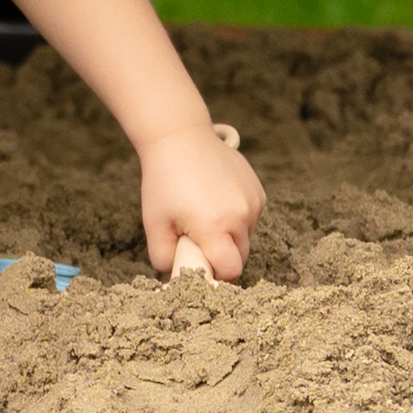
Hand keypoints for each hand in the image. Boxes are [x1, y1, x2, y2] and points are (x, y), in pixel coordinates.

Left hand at [140, 120, 264, 282]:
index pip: (230, 270)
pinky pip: (252, 219)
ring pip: (247, 238)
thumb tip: (177, 273)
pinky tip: (216, 202)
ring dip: (231, 237)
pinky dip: (238, 219)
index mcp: (215, 227)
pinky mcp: (258, 191)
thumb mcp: (154, 223)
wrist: (180, 137)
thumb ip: (163, 258)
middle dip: (222, 257)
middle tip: (198, 240)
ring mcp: (253, 202)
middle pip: (241, 258)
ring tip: (205, 216)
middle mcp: (241, 216)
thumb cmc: (164, 181)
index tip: (202, 266)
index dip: (217, 274)